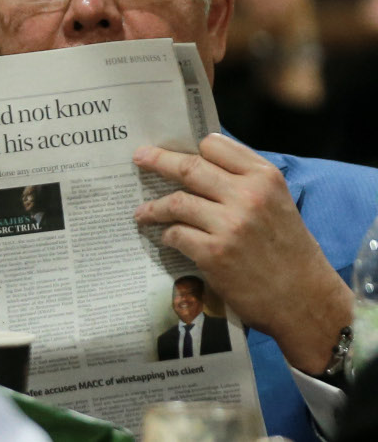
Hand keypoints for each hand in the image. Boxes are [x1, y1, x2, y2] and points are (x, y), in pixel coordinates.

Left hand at [133, 133, 352, 373]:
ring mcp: (230, 225)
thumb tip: (199, 165)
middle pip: (189, 167)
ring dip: (153, 207)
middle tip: (140, 158)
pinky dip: (167, 235)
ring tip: (142, 212)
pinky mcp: (214, 254)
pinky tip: (166, 238)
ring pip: (176, 202)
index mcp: (265, 177)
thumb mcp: (278, 202)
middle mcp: (248, 196)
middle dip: (158, 160)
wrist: (305, 299)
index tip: (174, 150)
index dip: (192, 148)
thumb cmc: (289, 250)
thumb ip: (245, 181)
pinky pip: (176, 234)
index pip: (215, 145)